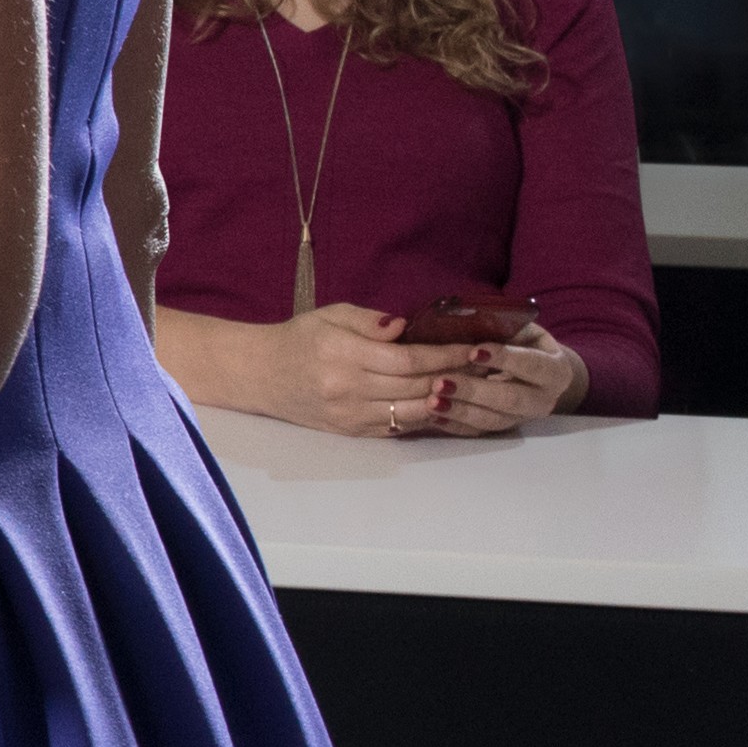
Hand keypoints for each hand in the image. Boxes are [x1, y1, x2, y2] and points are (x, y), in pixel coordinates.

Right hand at [235, 303, 496, 439]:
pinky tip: (445, 405)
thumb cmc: (299, 339)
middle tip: (488, 367)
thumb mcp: (331, 315)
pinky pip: (400, 427)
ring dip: (447, 401)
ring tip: (474, 387)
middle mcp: (348, 388)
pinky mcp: (352, 431)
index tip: (475, 347)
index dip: (446, 355)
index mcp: (343, 354)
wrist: (259, 375)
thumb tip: (408, 328)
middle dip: (456, 376)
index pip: (409, 360)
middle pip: (417, 387)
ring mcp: (351, 415)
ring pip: (413, 412)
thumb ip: (371, 321)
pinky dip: (426, 417)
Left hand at [408, 321, 580, 436]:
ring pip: (493, 420)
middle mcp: (543, 399)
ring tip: (432, 401)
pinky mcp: (502, 430)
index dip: (505, 359)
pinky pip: (477, 433)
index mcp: (554, 370)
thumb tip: (467, 317)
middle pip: (511, 399)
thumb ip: (502, 326)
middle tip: (441, 382)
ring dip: (460, 411)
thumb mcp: (521, 329)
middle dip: (475, 391)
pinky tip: (432, 415)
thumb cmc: (521, 343)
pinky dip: (454, 425)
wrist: (536, 373)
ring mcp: (522, 418)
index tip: (474, 352)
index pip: (532, 365)